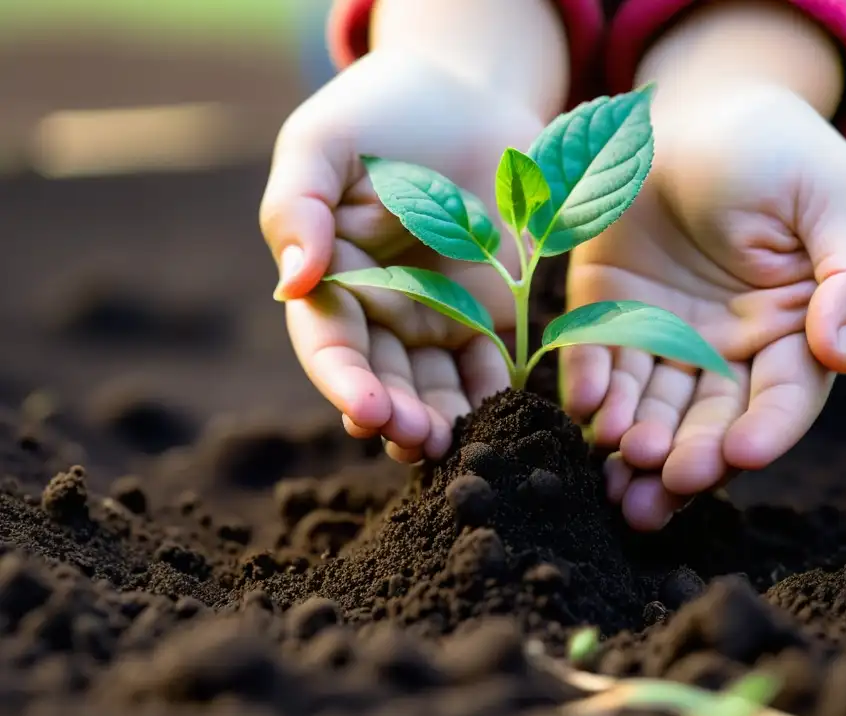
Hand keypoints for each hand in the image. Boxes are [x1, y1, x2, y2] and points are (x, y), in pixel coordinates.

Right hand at [260, 51, 544, 461]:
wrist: (467, 92)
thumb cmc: (382, 110)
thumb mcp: (323, 143)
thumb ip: (297, 207)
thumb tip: (290, 285)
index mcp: (331, 280)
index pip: (329, 344)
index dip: (344, 381)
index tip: (366, 409)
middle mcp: (379, 312)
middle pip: (383, 379)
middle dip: (398, 417)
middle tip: (421, 440)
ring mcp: (436, 319)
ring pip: (433, 388)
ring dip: (444, 421)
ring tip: (459, 446)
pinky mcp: (490, 316)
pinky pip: (491, 368)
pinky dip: (496, 399)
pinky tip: (507, 421)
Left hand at [562, 83, 845, 529]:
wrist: (698, 109)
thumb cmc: (778, 152)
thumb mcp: (835, 201)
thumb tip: (844, 356)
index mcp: (790, 332)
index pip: (782, 396)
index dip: (765, 429)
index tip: (743, 455)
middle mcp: (724, 349)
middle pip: (710, 418)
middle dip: (691, 454)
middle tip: (668, 480)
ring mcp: (661, 336)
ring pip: (650, 404)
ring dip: (635, 438)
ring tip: (619, 462)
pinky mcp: (605, 314)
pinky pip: (596, 359)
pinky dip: (591, 385)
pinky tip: (586, 408)